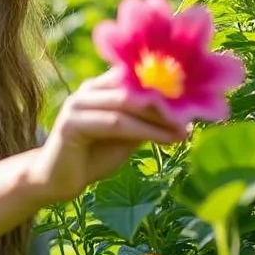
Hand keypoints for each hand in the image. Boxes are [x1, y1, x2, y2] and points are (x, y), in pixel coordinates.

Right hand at [26, 69, 189, 204]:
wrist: (57, 181)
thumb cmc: (93, 157)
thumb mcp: (126, 136)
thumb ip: (146, 122)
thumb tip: (183, 116)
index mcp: (100, 87)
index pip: (135, 73)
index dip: (165, 79)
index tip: (197, 90)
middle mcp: (88, 90)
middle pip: (134, 85)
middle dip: (167, 98)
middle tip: (196, 111)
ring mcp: (78, 105)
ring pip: (127, 103)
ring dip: (160, 117)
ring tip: (185, 129)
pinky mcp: (72, 124)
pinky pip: (116, 123)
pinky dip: (145, 131)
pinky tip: (167, 139)